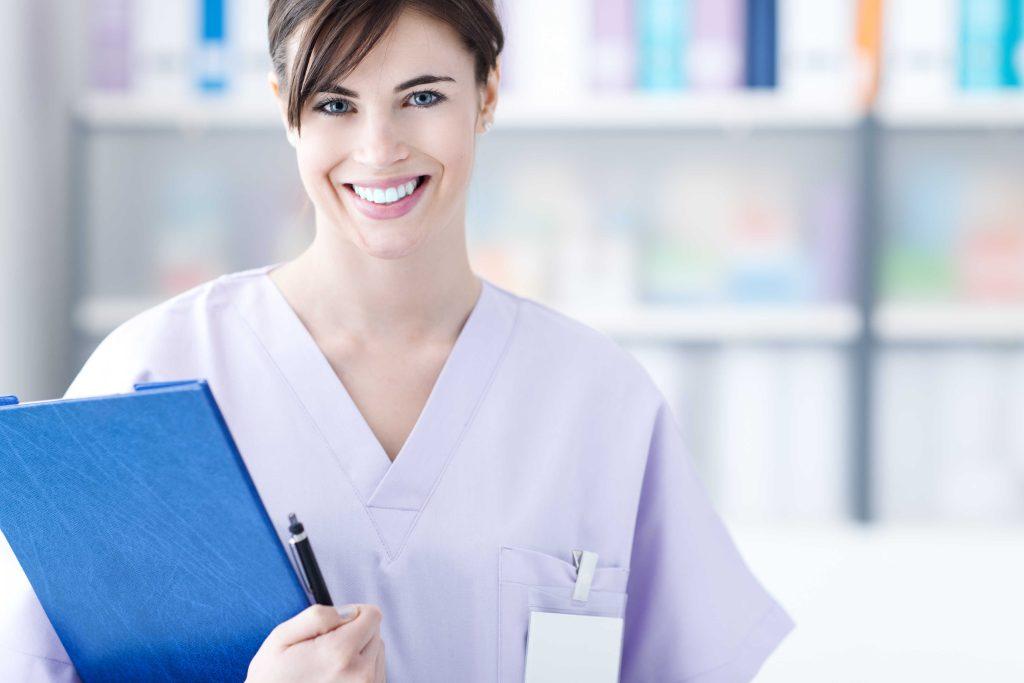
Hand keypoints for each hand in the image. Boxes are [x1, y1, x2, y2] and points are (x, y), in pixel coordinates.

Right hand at [246, 604, 385, 682]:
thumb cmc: (272, 678)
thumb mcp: (281, 637)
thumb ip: (318, 616)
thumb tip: (349, 612)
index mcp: (340, 653)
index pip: (372, 615)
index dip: (351, 614)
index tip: (333, 627)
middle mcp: (360, 674)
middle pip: (375, 632)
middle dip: (354, 634)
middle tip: (324, 651)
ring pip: (377, 651)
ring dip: (358, 653)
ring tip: (329, 668)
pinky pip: (376, 671)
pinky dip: (360, 670)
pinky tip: (337, 678)